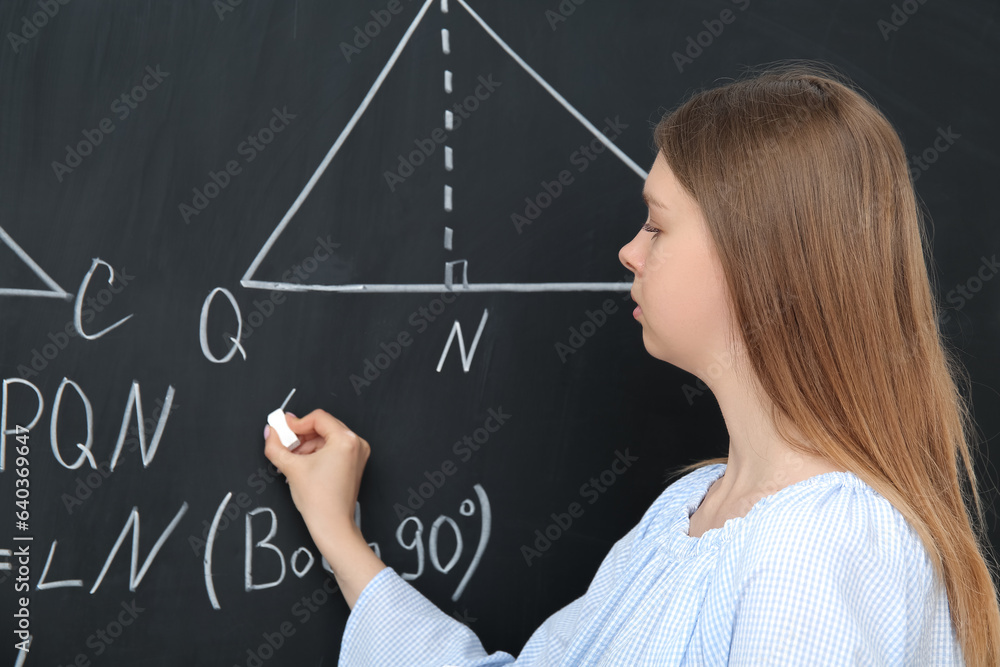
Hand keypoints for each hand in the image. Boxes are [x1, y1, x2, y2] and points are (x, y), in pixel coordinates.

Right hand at [263, 409, 369, 536]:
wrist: (332, 525)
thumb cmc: (318, 499)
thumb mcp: (291, 467)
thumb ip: (275, 445)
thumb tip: (270, 431)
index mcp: (346, 440)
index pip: (318, 418)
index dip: (296, 423)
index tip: (282, 429)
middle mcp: (357, 443)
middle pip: (323, 426)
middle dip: (301, 435)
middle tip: (284, 442)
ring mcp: (358, 454)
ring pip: (327, 438)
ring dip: (307, 445)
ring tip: (292, 458)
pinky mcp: (355, 464)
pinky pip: (333, 449)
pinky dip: (317, 452)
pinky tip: (303, 464)